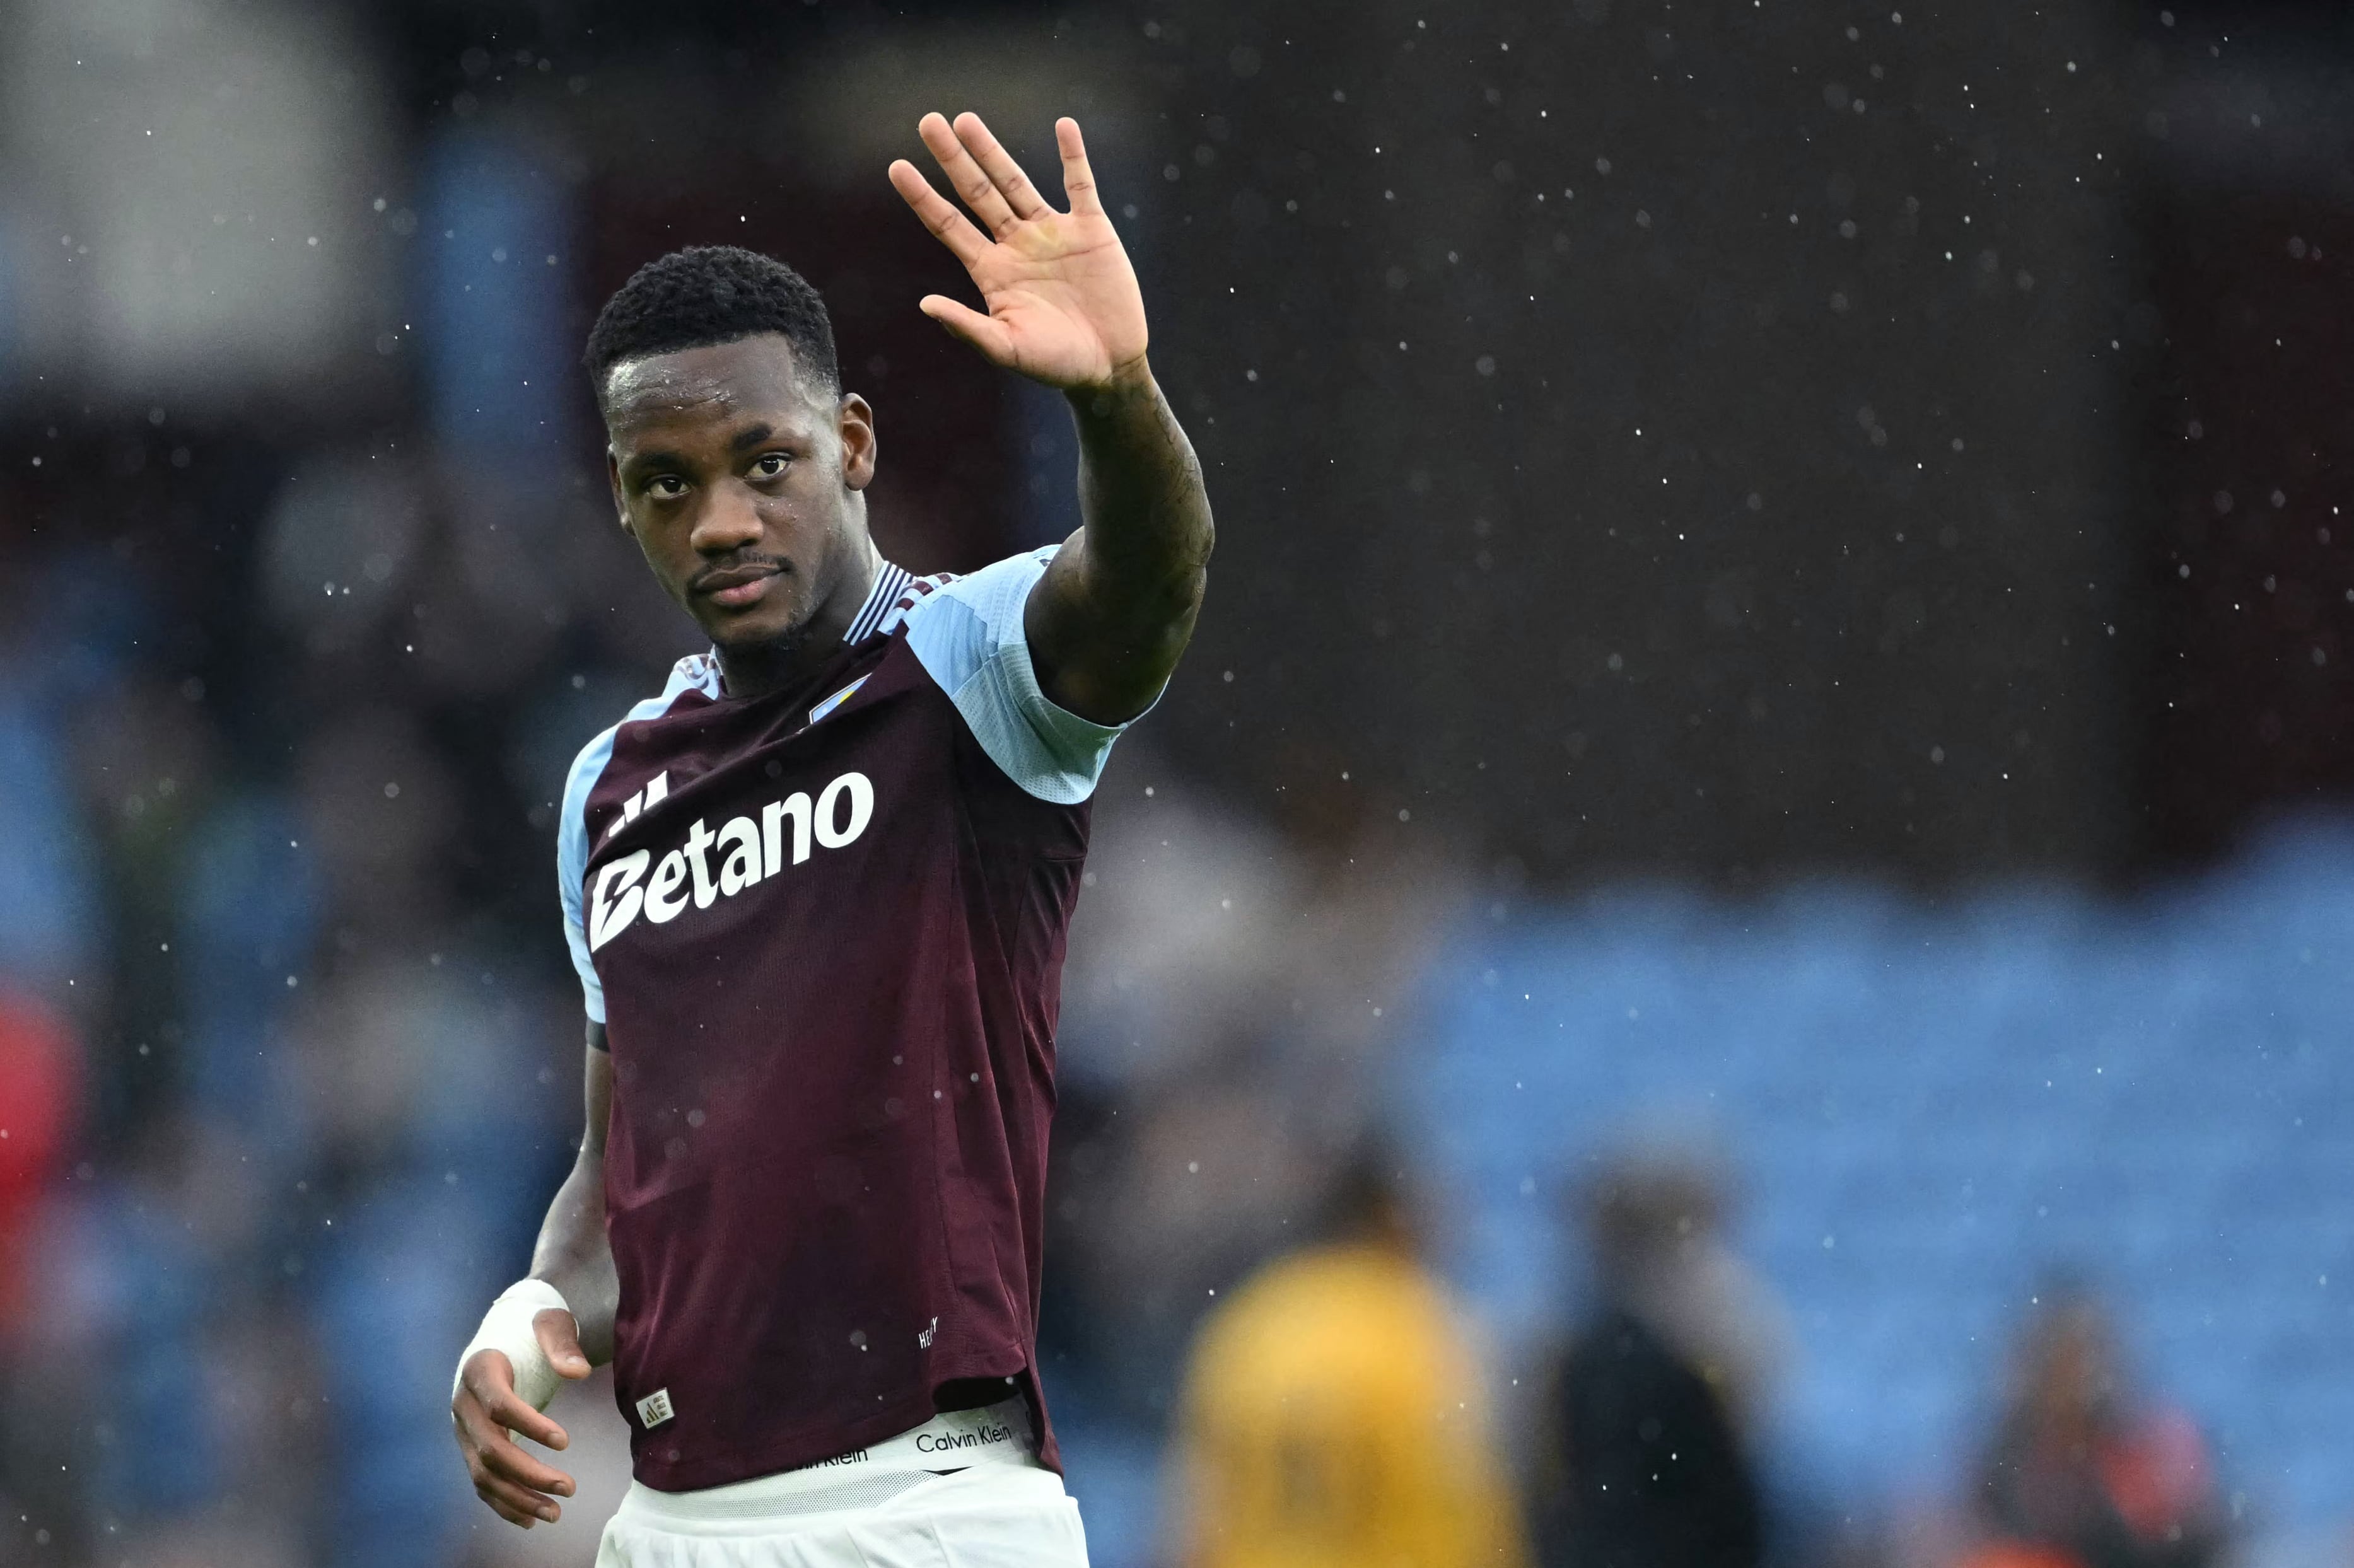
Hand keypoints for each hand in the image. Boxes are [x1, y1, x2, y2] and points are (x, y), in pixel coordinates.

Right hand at [451, 1307, 591, 1527]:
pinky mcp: (470, 1447)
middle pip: (490, 1448)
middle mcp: (463, 1404)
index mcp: (479, 1370)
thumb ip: (562, 1344)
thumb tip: (578, 1372)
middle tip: (568, 1488)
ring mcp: (463, 1430)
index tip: (565, 1441)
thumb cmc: (531, 1328)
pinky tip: (531, 1518)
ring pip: (484, 1474)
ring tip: (555, 1513)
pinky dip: (504, 1504)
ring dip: (517, 1498)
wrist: (504, 1334)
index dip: (529, 1425)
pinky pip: (482, 1482)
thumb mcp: (550, 1322)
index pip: (499, 1404)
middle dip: (528, 1473)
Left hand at [889, 113, 1148, 393]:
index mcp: (992, 270)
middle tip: (928, 122)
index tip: (897, 167)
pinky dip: (1074, 156)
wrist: (1108, 366)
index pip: (948, 225)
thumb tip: (925, 304)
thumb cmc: (1054, 363)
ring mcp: (1053, 233)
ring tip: (966, 120)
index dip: (923, 197)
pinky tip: (1063, 126)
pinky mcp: (1092, 231)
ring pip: (1016, 182)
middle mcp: (1017, 244)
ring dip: (992, 151)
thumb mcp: (1007, 348)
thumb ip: (968, 327)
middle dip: (953, 159)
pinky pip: (1081, 185)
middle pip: (977, 193)